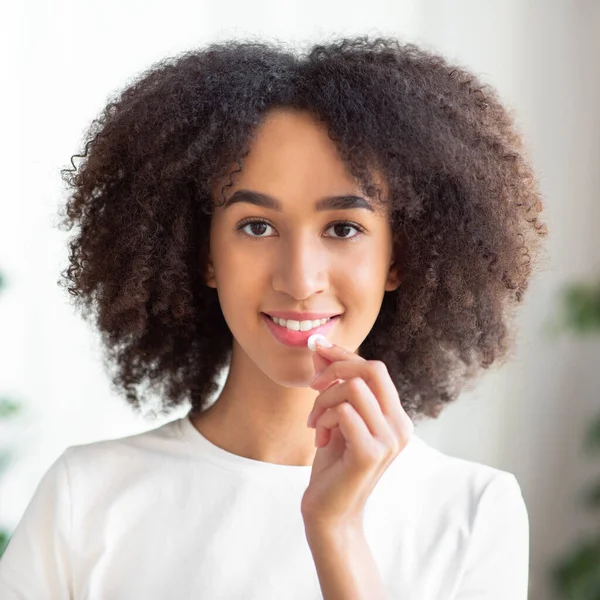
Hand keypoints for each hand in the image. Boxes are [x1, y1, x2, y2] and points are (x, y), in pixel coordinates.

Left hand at [300, 338, 413, 530]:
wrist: (330, 512)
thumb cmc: (333, 464)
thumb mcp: (332, 416)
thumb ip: (331, 383)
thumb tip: (319, 347)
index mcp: (396, 415)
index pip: (374, 368)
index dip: (344, 354)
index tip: (317, 347)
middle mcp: (400, 426)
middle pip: (372, 369)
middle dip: (336, 370)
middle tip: (314, 387)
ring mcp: (389, 440)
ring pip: (352, 389)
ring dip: (323, 401)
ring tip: (316, 423)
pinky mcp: (371, 453)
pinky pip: (343, 412)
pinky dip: (324, 419)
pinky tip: (320, 437)